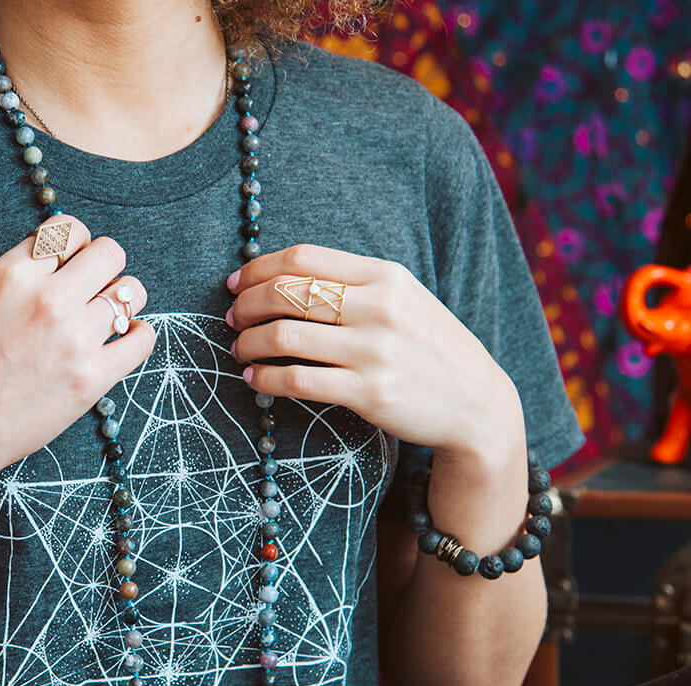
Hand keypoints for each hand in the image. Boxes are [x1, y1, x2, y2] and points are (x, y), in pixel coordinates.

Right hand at [0, 215, 155, 506]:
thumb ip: (2, 278)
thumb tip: (37, 270)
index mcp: (11, 273)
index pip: (68, 230)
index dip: (73, 243)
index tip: (69, 262)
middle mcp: (48, 300)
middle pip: (110, 252)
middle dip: (102, 265)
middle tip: (91, 288)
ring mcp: (74, 340)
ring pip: (132, 291)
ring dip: (122, 299)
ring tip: (106, 317)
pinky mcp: (91, 380)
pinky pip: (142, 341)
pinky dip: (138, 336)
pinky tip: (124, 341)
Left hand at [226, 245, 523, 460]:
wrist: (476, 404)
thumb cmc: (429, 350)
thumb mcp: (404, 301)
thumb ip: (354, 287)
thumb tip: (284, 281)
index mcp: (385, 276)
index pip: (303, 258)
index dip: (258, 270)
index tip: (236, 285)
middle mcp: (379, 307)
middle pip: (286, 292)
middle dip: (246, 305)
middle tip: (233, 320)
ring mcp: (374, 351)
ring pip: (284, 336)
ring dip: (248, 343)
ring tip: (239, 351)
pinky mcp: (368, 393)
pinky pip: (297, 380)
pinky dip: (265, 378)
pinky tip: (255, 379)